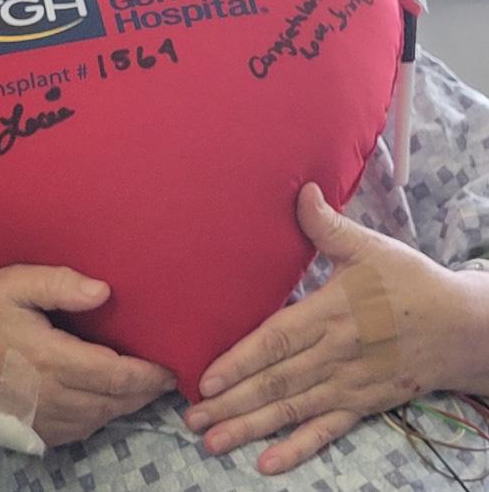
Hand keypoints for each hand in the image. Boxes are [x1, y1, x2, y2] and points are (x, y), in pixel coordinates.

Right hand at [0, 264, 175, 446]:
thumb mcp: (13, 284)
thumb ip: (59, 284)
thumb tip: (104, 292)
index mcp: (50, 359)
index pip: (115, 375)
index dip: (148, 376)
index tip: (171, 369)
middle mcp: (49, 397)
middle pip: (112, 402)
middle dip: (144, 392)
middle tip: (166, 378)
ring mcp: (38, 420)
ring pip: (96, 421)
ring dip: (123, 407)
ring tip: (141, 387)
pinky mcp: (27, 432)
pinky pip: (75, 432)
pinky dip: (97, 419)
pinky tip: (103, 402)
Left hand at [183, 182, 473, 474]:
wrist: (462, 328)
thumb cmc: (408, 282)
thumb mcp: (370, 247)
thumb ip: (328, 226)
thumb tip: (302, 190)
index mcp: (331, 313)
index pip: (277, 341)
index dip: (241, 361)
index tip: (207, 378)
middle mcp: (335, 355)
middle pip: (276, 383)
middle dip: (232, 403)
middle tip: (191, 417)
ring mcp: (349, 385)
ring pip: (293, 410)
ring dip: (250, 427)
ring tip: (212, 440)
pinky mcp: (363, 405)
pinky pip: (326, 431)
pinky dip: (297, 449)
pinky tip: (267, 463)